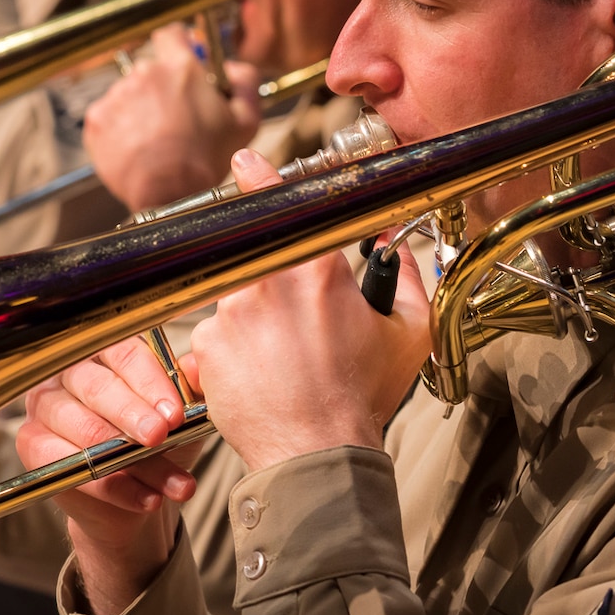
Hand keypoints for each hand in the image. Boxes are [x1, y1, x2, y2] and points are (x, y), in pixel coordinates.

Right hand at [18, 338, 202, 614]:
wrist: (137, 497)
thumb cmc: (156, 444)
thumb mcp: (182, 414)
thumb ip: (191, 387)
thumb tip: (200, 365)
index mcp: (105, 353)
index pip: (122, 353)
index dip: (150, 382)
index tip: (176, 413)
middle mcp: (67, 373)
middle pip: (96, 386)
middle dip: (134, 415)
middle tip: (162, 437)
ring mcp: (44, 407)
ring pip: (86, 430)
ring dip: (133, 461)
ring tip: (173, 484)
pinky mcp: (32, 445)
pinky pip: (71, 465)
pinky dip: (114, 487)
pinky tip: (147, 498)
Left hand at [85, 25, 262, 210]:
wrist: (167, 192)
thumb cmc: (206, 158)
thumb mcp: (245, 120)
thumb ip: (245, 81)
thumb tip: (233, 68)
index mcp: (180, 67)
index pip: (172, 34)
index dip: (177, 45)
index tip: (181, 57)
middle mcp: (144, 73)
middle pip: (150, 69)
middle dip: (160, 86)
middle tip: (174, 115)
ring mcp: (116, 95)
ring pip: (128, 93)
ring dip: (139, 109)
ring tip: (154, 138)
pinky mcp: (96, 119)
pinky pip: (108, 116)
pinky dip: (119, 129)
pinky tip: (136, 147)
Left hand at [188, 150, 431, 470]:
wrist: (317, 452)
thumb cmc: (361, 397)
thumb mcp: (408, 333)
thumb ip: (406, 279)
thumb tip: (395, 250)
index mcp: (316, 270)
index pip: (280, 202)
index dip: (259, 177)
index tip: (246, 162)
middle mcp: (267, 282)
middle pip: (257, 256)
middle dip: (267, 276)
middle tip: (284, 311)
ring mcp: (231, 313)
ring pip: (237, 298)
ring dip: (254, 319)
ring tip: (282, 361)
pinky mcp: (207, 346)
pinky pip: (216, 336)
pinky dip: (233, 352)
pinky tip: (260, 377)